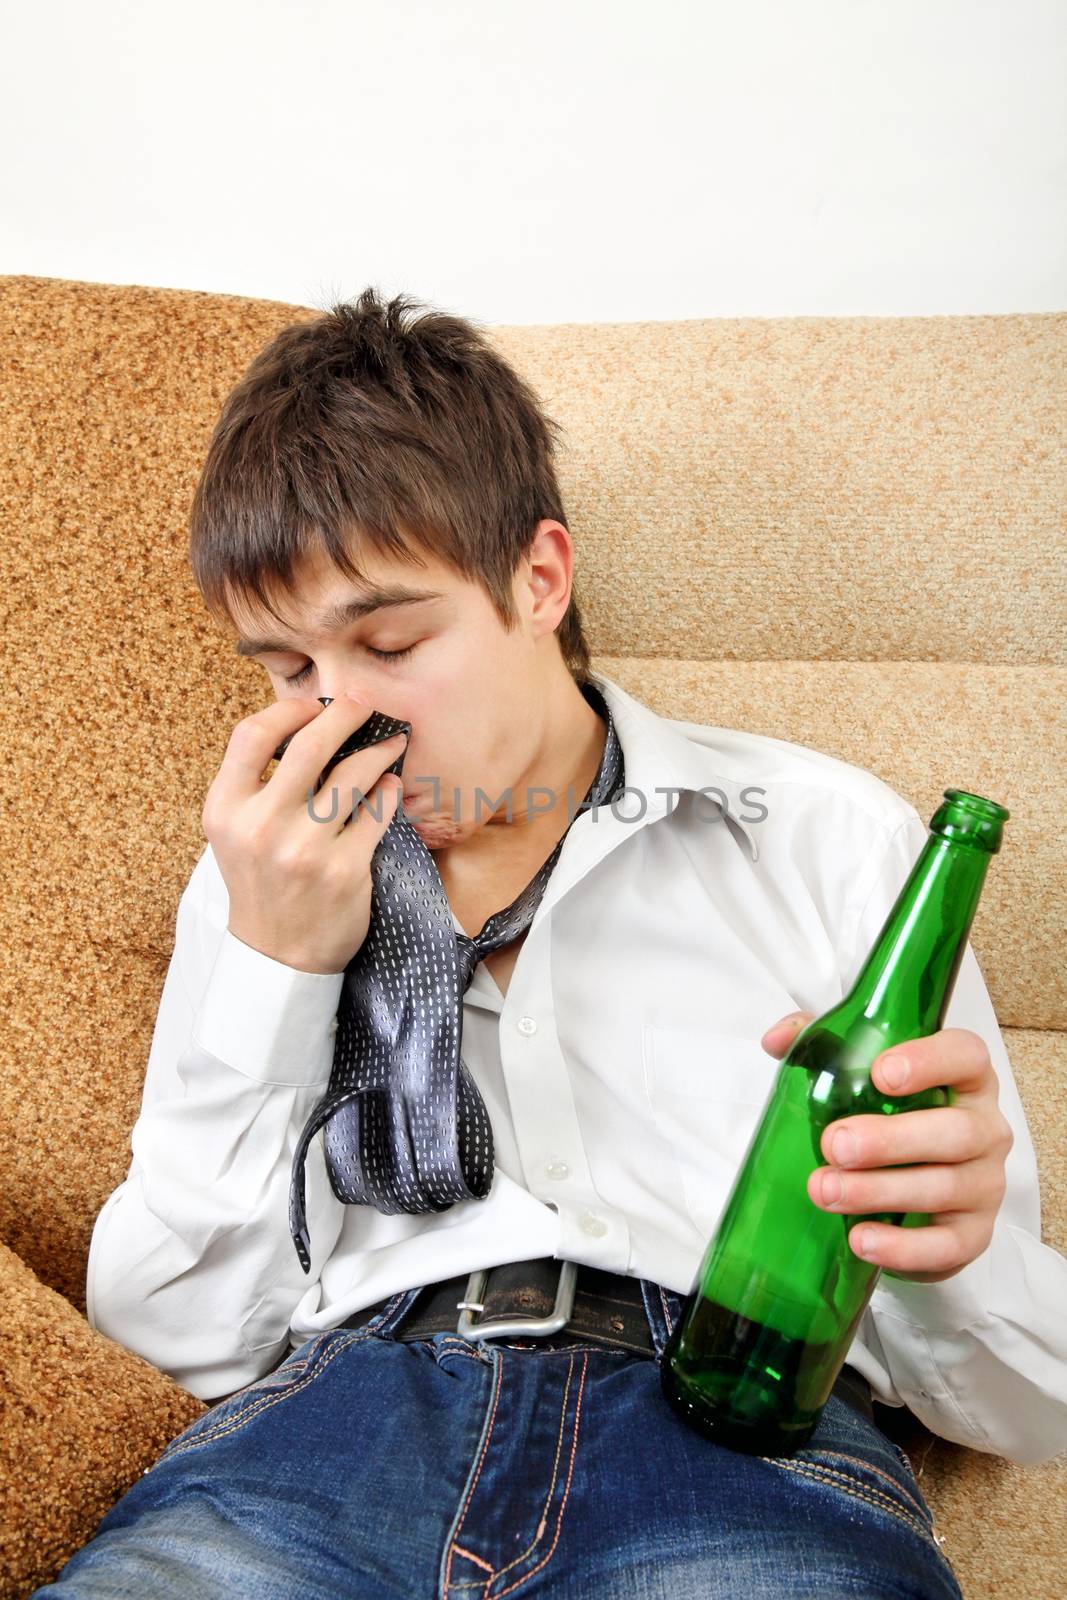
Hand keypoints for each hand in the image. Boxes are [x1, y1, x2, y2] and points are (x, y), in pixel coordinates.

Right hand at [202, 694, 407, 974]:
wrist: (278, 955)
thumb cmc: (261, 883)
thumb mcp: (236, 832)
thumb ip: (258, 784)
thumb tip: (309, 724)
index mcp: (225, 810)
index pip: (251, 735)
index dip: (288, 710)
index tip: (313, 707)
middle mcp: (261, 826)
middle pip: (310, 743)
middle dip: (346, 713)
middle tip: (366, 706)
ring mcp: (305, 848)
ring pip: (354, 773)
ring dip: (380, 749)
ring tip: (392, 743)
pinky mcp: (345, 869)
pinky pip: (377, 811)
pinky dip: (388, 790)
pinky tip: (390, 786)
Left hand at [760, 1012, 1013, 1283]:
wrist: (912, 1195)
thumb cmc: (889, 1118)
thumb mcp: (856, 1073)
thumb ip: (820, 1045)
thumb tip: (775, 1040)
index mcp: (964, 1078)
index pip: (966, 1055)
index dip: (929, 1061)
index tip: (880, 1073)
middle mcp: (985, 1128)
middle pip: (956, 1130)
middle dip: (891, 1139)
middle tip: (834, 1144)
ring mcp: (984, 1184)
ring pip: (944, 1187)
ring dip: (880, 1191)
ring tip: (825, 1190)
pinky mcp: (973, 1235)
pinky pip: (946, 1245)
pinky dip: (902, 1246)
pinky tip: (861, 1239)